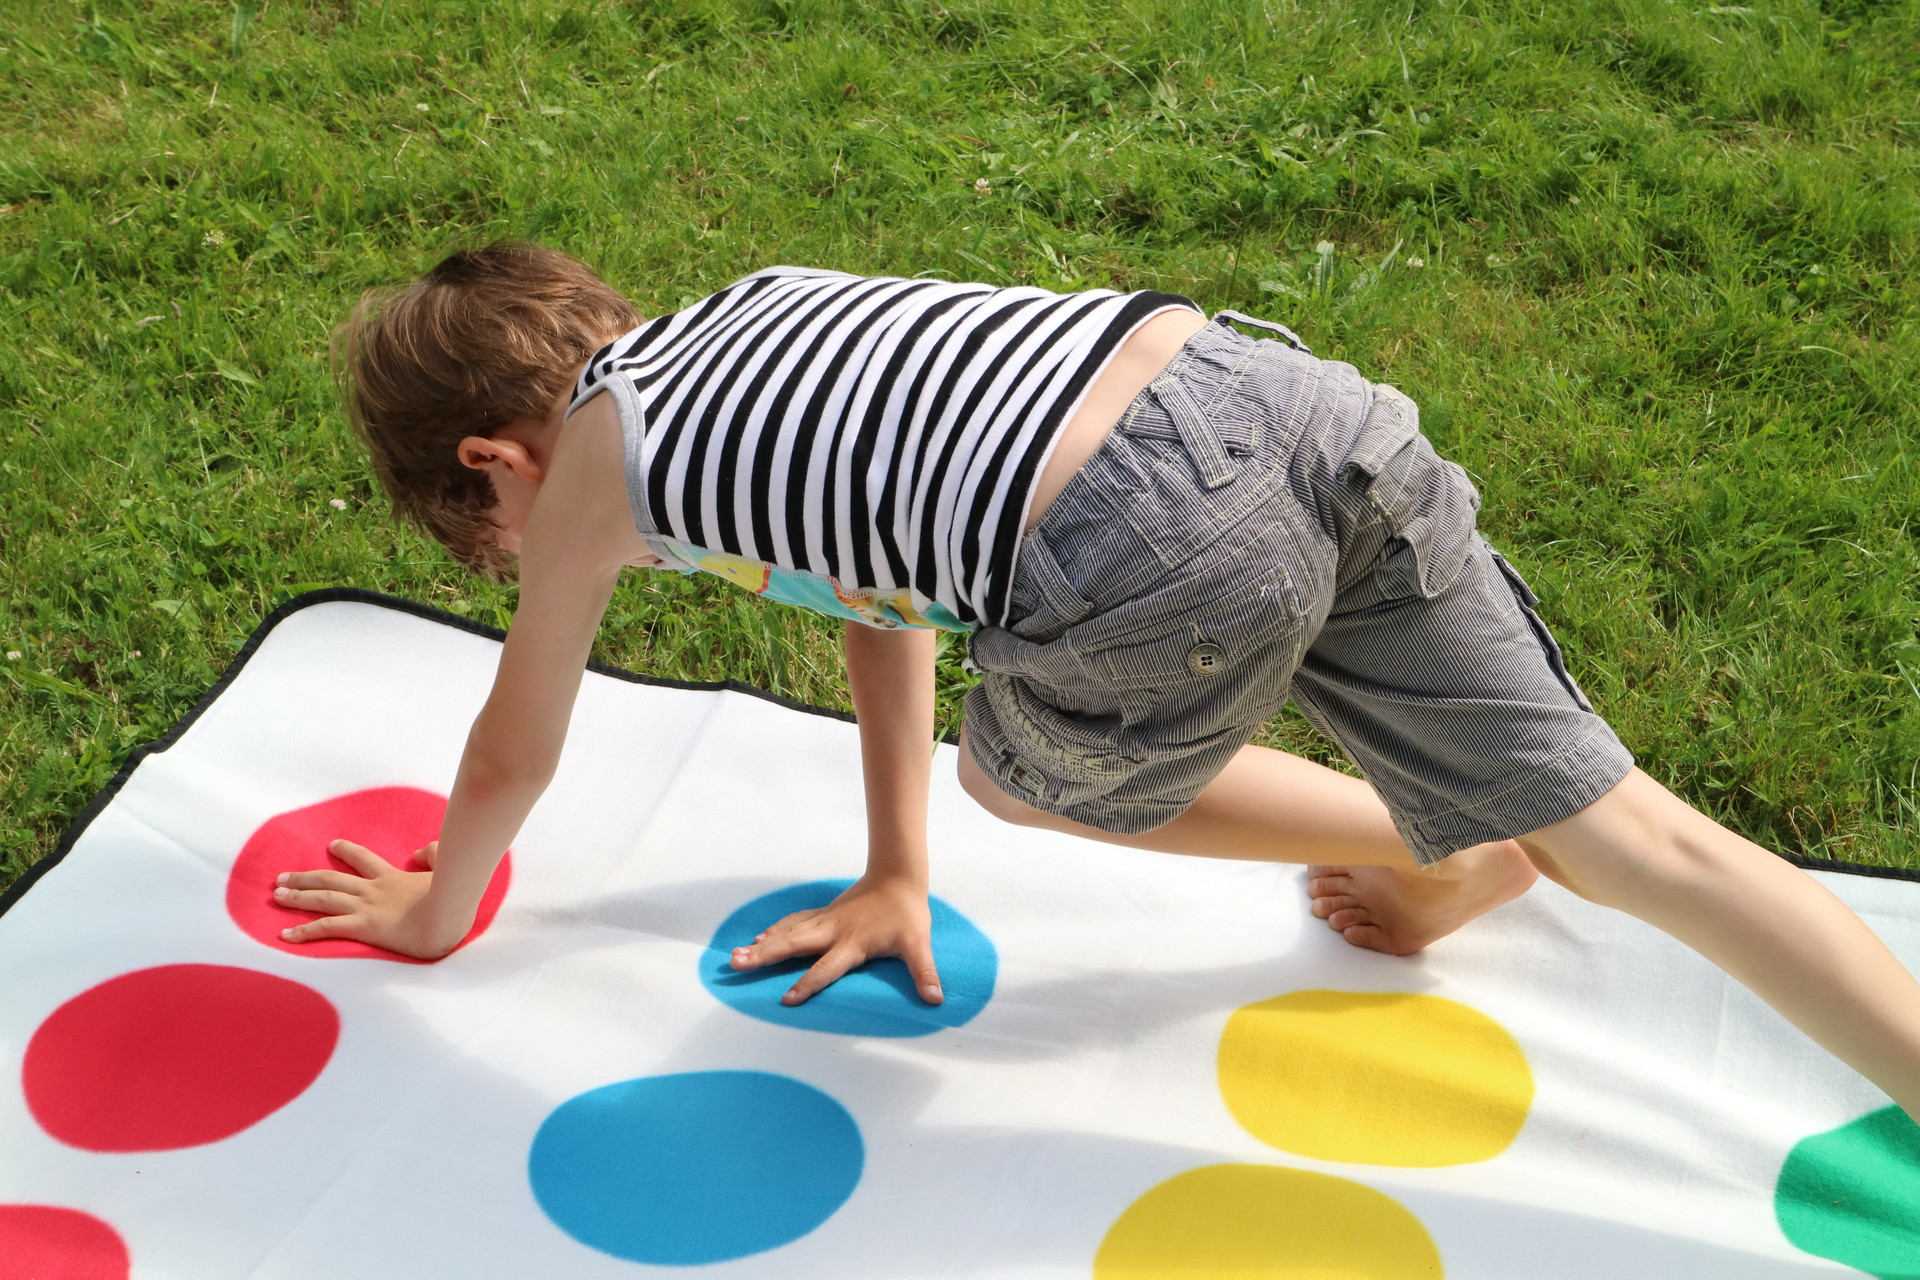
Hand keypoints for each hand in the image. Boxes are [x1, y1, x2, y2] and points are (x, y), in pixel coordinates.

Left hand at [274, 839, 464, 959]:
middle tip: (282, 878)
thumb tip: (423, 850)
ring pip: (323, 898)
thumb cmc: (452, 897)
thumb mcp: (447, 870)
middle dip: (305, 877)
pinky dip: (303, 931)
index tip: (331, 845)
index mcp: (392, 877)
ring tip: (276, 896)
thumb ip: (434, 855)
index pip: (363, 859)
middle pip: (331, 878)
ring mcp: (366, 907)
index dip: (346, 851)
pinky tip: (284, 935)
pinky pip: (326, 927)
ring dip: (297, 897)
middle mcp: (372, 889)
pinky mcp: (363, 926)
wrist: (448, 917)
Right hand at [728, 876, 942, 1006]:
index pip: (826, 968)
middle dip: (765, 956)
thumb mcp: (919, 944)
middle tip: (737, 964)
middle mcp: (832, 932)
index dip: (808, 984)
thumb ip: (925, 972)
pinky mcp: (824, 914)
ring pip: (787, 933)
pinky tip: (758, 938)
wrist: (898, 876)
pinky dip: (775, 931)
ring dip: (762, 945)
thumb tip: (937, 999)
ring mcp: (825, 921)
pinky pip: (794, 923)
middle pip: (793, 945)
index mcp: (852, 943)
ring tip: (735, 955)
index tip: (786, 999)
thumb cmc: (907, 913)